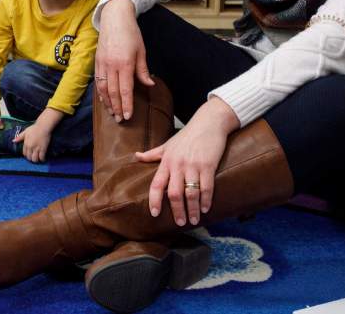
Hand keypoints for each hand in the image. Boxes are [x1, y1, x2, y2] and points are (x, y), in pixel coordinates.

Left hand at [15, 123, 51, 163]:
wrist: (43, 126)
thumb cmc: (34, 128)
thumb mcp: (25, 132)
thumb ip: (19, 137)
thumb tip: (13, 141)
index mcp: (26, 143)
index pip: (24, 154)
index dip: (27, 155)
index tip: (30, 154)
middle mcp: (30, 147)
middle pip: (29, 158)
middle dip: (31, 158)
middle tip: (34, 157)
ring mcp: (37, 148)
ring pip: (35, 159)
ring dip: (36, 160)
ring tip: (38, 158)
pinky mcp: (43, 149)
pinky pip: (42, 157)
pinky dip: (42, 159)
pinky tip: (43, 159)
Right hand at [94, 0, 152, 121]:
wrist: (115, 18)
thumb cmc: (131, 33)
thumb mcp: (141, 51)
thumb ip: (143, 70)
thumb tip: (149, 85)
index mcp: (125, 63)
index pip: (125, 89)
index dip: (127, 104)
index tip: (128, 116)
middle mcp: (111, 65)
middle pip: (113, 92)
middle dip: (116, 107)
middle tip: (120, 120)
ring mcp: (102, 63)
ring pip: (103, 88)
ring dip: (107, 103)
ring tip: (112, 113)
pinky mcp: (97, 61)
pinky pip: (97, 80)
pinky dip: (100, 92)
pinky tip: (104, 100)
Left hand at [134, 97, 239, 225]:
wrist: (208, 122)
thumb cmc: (188, 135)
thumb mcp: (168, 144)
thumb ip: (153, 153)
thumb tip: (136, 156)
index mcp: (166, 161)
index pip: (156, 184)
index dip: (154, 200)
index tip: (154, 213)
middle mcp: (177, 164)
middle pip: (174, 194)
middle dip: (177, 211)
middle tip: (180, 223)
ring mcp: (193, 165)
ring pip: (190, 194)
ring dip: (193, 210)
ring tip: (194, 220)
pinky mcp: (208, 165)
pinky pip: (206, 187)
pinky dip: (206, 200)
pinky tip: (206, 208)